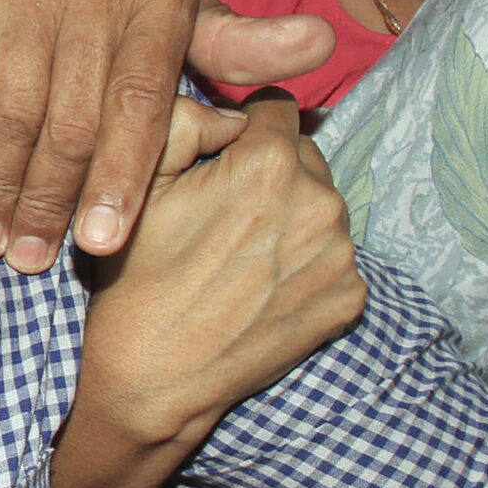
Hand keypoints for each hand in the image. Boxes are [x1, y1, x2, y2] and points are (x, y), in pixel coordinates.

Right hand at [75, 91, 365, 458]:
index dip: (239, 129)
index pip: (274, 107)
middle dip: (269, 170)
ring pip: (321, 205)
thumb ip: (183, 119)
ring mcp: (341, 255)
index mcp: (267, 164)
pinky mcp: (350, 298)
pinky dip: (304, 262)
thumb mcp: (138, 185)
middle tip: (223, 212)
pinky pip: (333, 255)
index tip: (217, 160)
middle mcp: (319, 202)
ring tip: (241, 251)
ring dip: (290, 214)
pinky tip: (262, 284)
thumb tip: (229, 109)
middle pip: (304, 154)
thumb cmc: (137, 279)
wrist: (155, 380)